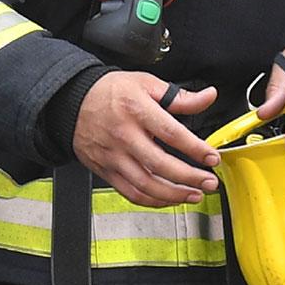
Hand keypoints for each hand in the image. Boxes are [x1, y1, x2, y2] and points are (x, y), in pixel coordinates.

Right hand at [72, 73, 219, 206]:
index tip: (212, 158)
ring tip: (194, 195)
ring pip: (146, 185)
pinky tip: (169, 199)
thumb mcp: (146, 84)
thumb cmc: (109, 92)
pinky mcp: (106, 171)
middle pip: (161, 164)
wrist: (72, 103)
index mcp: (136, 110)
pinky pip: (131, 192)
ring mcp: (114, 156)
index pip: (172, 134)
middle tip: (209, 182)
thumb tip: (208, 96)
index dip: (195, 149)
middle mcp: (124, 136)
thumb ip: (179, 96)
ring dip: (174, 194)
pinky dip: (153, 201)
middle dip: (190, 178)